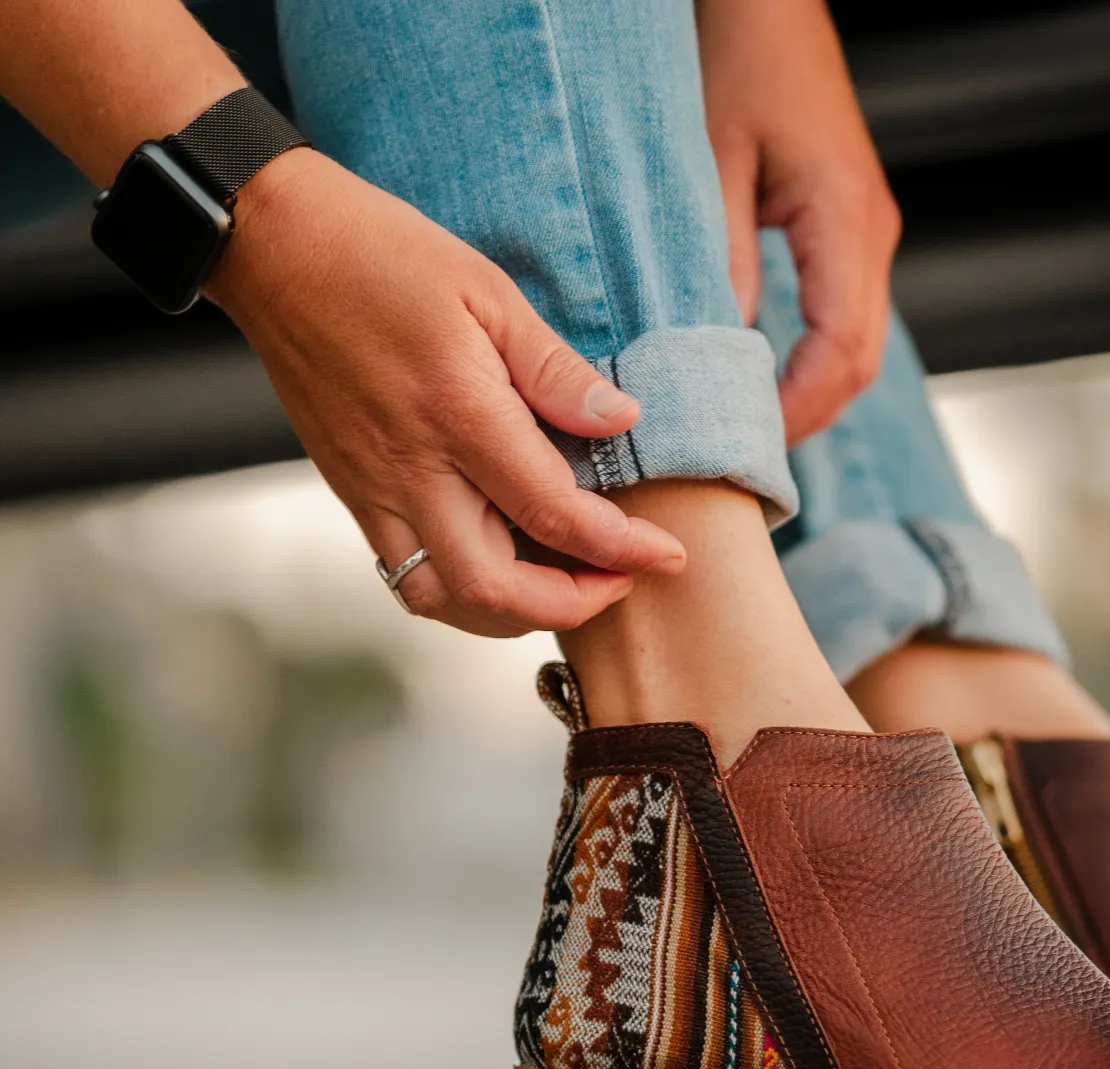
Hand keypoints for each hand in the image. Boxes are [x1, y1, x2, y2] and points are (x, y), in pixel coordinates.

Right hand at [208, 150, 685, 635]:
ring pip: (444, 599)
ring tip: (565, 584)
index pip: (555, 512)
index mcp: (457, 414)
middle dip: (570, 603)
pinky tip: (502, 568)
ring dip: (514, 612)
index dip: (621, 548)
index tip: (668, 557)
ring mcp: (373, 491)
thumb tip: (621, 420)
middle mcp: (411, 469)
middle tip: (620, 581)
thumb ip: (554, 368)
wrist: (273, 247)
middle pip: (495, 588)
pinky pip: (407, 578)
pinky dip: (463, 596)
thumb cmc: (381, 255)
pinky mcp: (352, 495)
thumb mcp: (486, 290)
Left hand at [699, 0, 900, 445]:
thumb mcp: (710, 158)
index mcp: (846, 219)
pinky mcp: (850, 229)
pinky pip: (844, 317)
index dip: (799, 410)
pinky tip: (762, 375)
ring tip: (746, 425)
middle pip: (860, 362)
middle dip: (805, 416)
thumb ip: (718, 258)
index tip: (748, 444)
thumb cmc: (737, 51)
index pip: (841, 350)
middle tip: (741, 454)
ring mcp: (868, 234)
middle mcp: (871, 234)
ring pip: (856, 346)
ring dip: (810, 392)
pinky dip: (811, 360)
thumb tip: (714, 352)